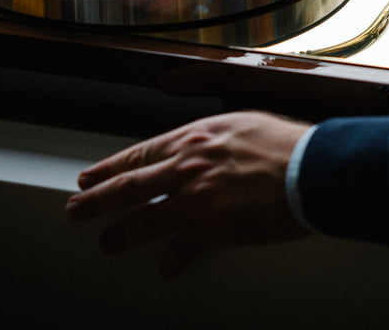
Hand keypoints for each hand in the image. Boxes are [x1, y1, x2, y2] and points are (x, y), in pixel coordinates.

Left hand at [65, 111, 311, 275]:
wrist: (312, 166)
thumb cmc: (286, 142)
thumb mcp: (240, 121)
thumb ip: (211, 137)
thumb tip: (199, 146)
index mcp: (192, 137)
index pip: (137, 154)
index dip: (108, 168)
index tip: (88, 177)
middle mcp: (187, 167)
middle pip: (129, 187)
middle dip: (96, 201)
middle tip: (76, 210)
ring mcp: (198, 199)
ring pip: (147, 220)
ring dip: (123, 234)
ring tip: (108, 244)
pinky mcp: (215, 228)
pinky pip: (184, 248)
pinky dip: (172, 260)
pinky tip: (165, 267)